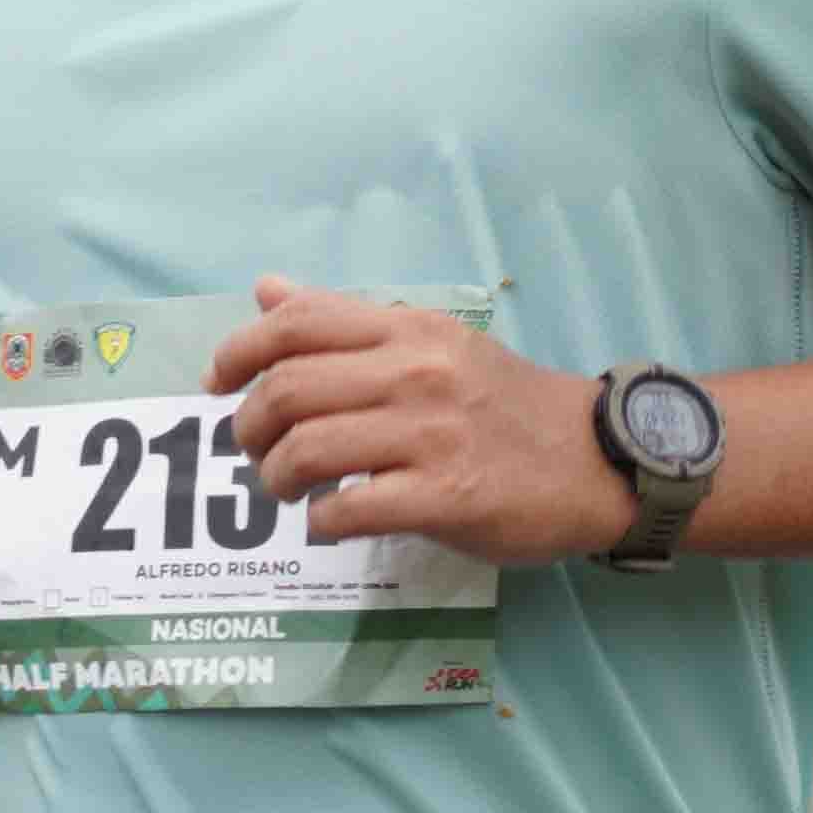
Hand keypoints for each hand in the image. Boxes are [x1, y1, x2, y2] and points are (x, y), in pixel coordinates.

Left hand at [207, 276, 642, 567]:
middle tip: (252, 449)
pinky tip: (328, 522)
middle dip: (249, 426)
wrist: (595, 460)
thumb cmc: (505, 403)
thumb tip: (267, 290)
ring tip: (284, 489)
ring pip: (308, 449)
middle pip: (289, 389)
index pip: (298, 322)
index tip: (217, 383)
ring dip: (276, 476)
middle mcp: (417, 374)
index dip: (238, 351)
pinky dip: (321, 522)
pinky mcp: (447, 497)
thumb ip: (349, 321)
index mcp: (409, 331)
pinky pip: (350, 509)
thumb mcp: (433, 343)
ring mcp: (431, 436)